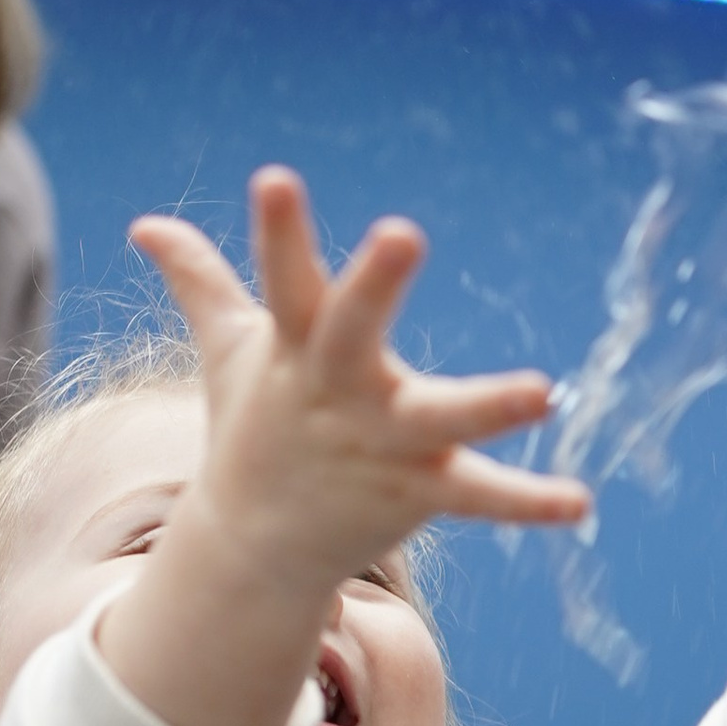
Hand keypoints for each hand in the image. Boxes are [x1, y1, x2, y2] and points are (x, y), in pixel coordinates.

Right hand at [105, 170, 586, 725]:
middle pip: (351, 330)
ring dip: (489, 405)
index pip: (283, 278)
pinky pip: (481, 498)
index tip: (274, 178)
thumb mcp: (229, 351)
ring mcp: (381, 445)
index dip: (278, 230)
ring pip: (440, 420)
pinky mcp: (419, 492)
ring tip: (545, 391)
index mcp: (297, 347)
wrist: (252, 546)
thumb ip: (201, 282)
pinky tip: (580, 501)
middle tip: (401, 231)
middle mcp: (337, 390)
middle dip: (373, 284)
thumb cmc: (255, 427)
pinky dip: (531, 502)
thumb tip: (145, 223)